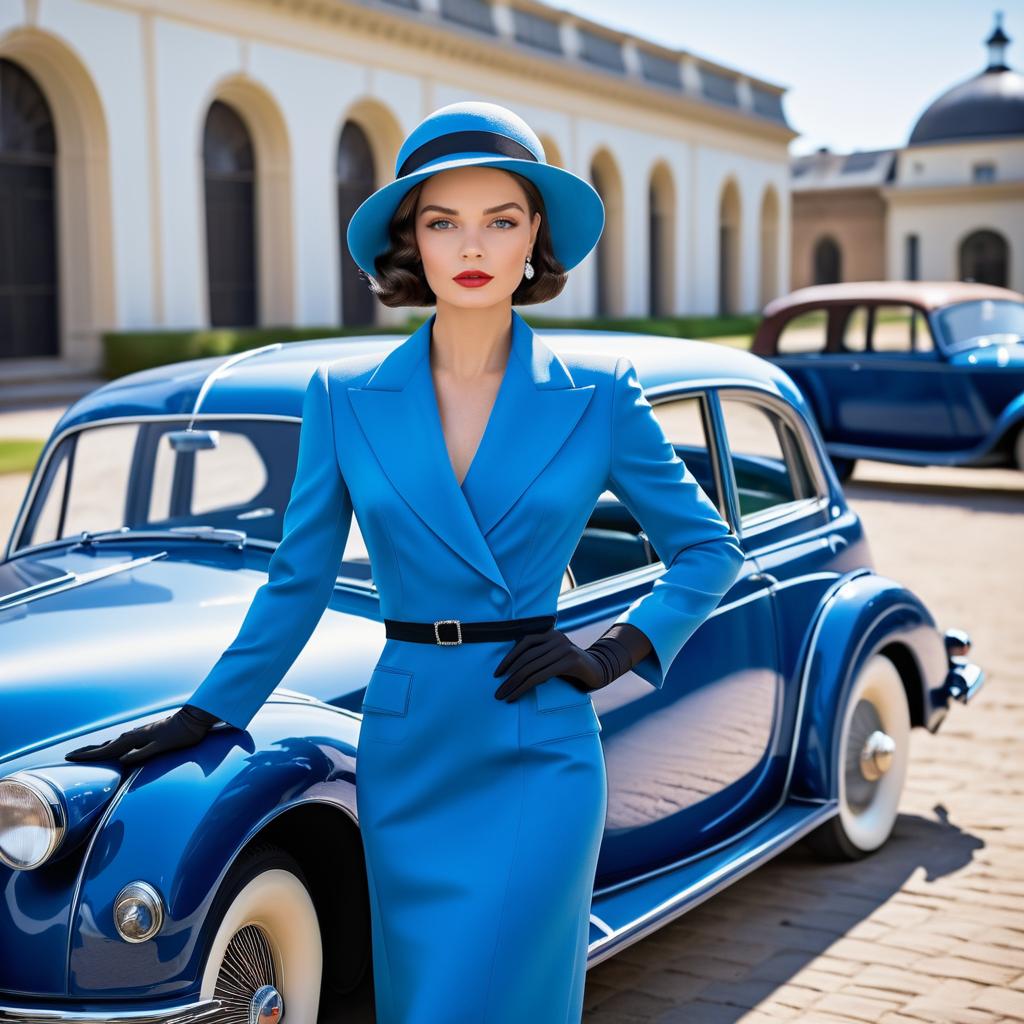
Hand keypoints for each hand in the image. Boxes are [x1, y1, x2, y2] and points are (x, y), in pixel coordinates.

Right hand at [64, 704, 221, 766]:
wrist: (194, 719)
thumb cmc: (181, 735)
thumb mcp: (162, 746)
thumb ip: (143, 754)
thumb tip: (122, 761)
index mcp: (134, 739)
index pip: (106, 750)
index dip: (88, 756)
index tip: (70, 758)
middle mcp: (133, 735)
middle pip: (105, 745)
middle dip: (87, 751)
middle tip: (69, 756)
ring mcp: (139, 733)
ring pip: (112, 742)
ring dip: (98, 748)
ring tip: (86, 753)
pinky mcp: (146, 734)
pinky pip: (122, 742)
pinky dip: (111, 746)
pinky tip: (114, 748)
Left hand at [492, 627, 604, 701]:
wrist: (597, 670)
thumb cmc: (569, 666)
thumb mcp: (552, 656)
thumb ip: (537, 656)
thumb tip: (510, 668)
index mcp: (549, 633)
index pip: (523, 642)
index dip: (508, 658)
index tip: (497, 674)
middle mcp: (556, 637)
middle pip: (526, 658)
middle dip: (509, 676)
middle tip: (498, 692)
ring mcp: (563, 648)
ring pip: (531, 668)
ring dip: (514, 685)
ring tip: (504, 696)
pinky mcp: (570, 661)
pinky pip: (542, 675)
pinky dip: (526, 687)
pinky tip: (517, 695)